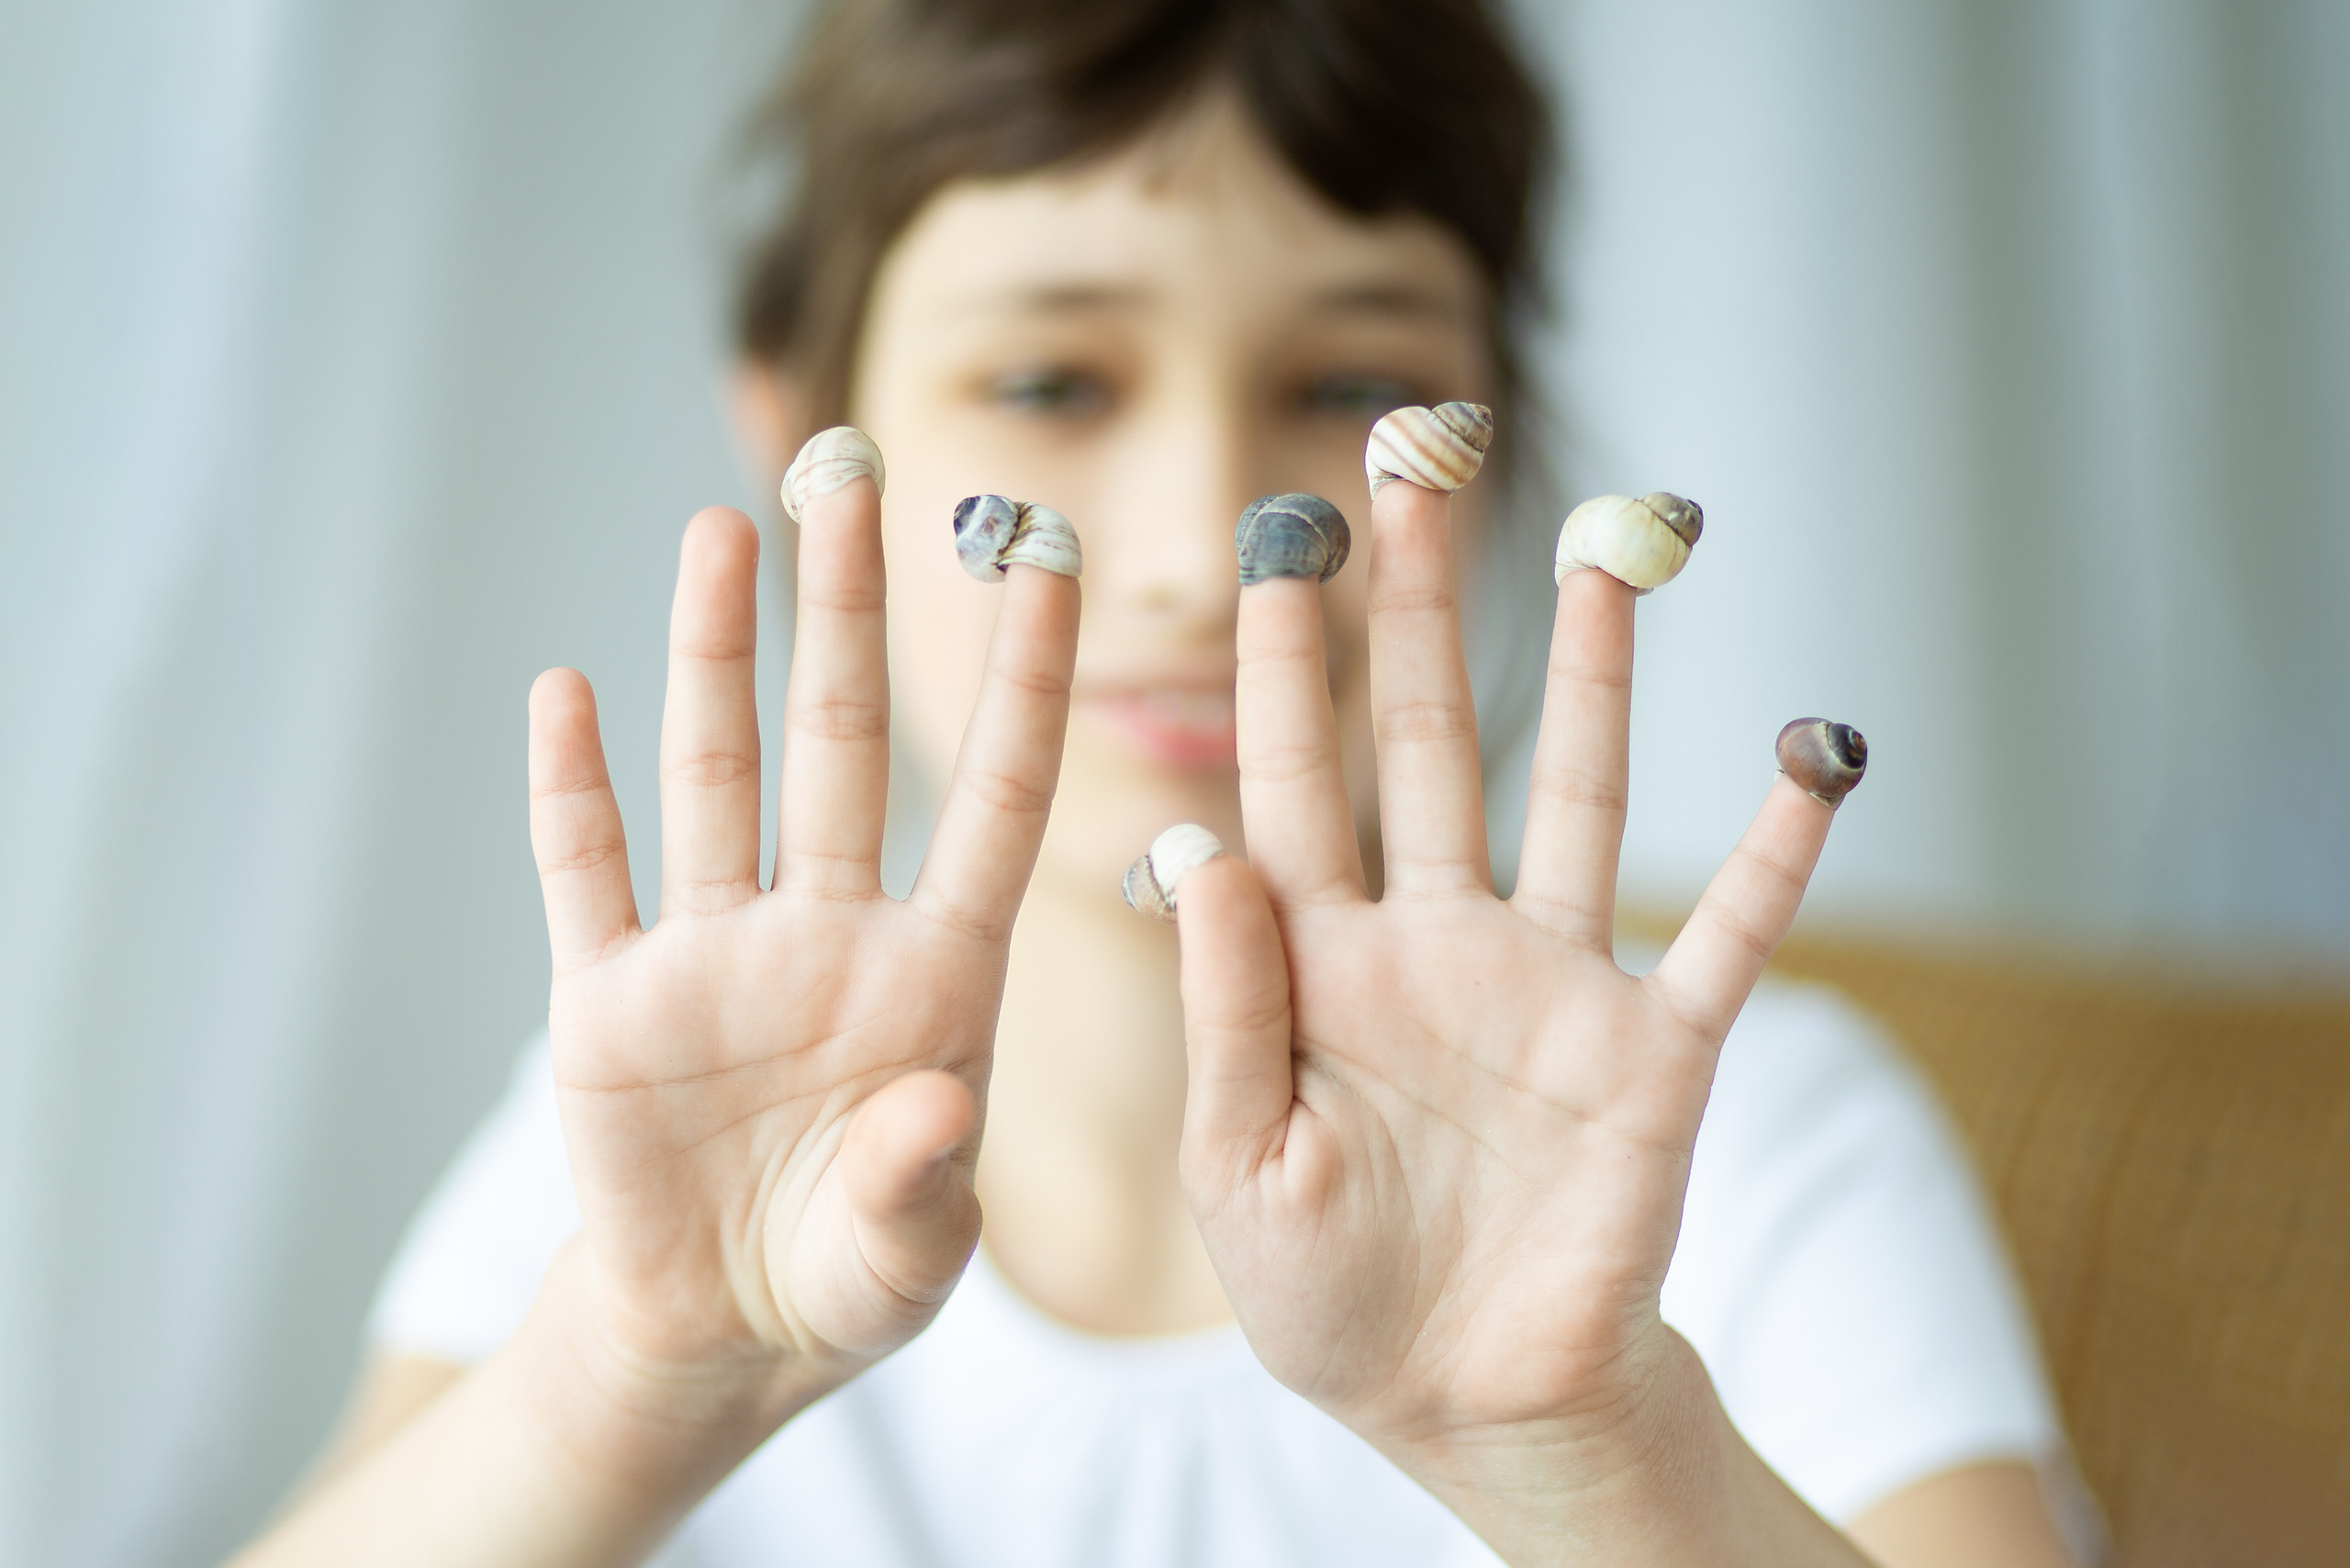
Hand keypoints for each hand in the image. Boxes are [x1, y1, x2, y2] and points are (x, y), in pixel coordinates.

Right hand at [526, 485, 1075, 1424]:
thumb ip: (924, 1188)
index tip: (1053, 560)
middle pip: (846, 745)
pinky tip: (568, 691)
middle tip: (850, 477)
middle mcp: (829, 932)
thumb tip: (930, 1113)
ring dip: (713, 658)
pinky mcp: (607, 1000)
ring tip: (722, 533)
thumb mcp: (907, 1257)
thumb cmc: (850, 1275)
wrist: (720, 1329)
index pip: (998, 800)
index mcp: (936, 975)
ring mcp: (714, 955)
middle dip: (847, 613)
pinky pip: (586, 874)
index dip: (1026, 682)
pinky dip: (571, 789)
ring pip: (720, 776)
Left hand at [1169, 479, 1854, 1548]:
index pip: (1292, 780)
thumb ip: (1224, 1009)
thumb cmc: (1327, 1294)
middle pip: (1431, 740)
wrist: (1464, 1402)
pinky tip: (1814, 752)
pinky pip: (1726, 937)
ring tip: (1615, 544)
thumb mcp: (1237, 1164)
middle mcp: (1436, 940)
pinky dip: (1776, 855)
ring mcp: (1551, 985)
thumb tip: (1191, 842)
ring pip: (1581, 797)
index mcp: (1319, 963)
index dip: (1286, 664)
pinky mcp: (1654, 1054)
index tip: (1277, 538)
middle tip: (1421, 459)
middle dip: (1425, 605)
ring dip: (1604, 676)